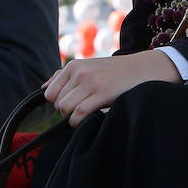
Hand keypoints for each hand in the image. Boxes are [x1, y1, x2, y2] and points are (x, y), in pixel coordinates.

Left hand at [44, 50, 179, 126]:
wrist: (144, 68)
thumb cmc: (115, 72)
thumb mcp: (89, 67)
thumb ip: (65, 76)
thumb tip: (43, 87)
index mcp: (74, 65)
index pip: (49, 93)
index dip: (58, 102)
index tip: (73, 103)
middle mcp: (80, 72)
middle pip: (56, 103)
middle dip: (66, 110)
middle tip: (83, 108)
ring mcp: (91, 82)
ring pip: (65, 108)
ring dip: (73, 117)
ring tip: (86, 113)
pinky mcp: (103, 93)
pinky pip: (79, 114)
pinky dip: (79, 122)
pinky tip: (89, 119)